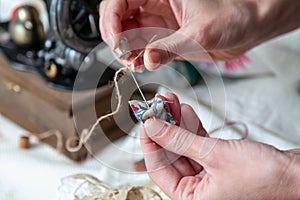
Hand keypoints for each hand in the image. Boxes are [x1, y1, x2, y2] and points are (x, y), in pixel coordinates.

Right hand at [99, 0, 299, 70]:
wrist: (248, 28)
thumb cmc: (234, 16)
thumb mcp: (201, 32)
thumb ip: (172, 47)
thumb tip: (147, 59)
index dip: (111, 19)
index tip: (116, 41)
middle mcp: (155, 4)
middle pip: (118, 17)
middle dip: (116, 37)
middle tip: (124, 55)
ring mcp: (157, 22)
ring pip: (127, 34)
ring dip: (126, 51)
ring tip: (134, 63)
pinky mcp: (163, 38)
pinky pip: (141, 48)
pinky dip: (137, 58)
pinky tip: (143, 65)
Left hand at [140, 93, 299, 198]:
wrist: (294, 173)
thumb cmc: (263, 176)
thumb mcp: (213, 154)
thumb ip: (179, 140)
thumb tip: (153, 127)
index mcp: (191, 199)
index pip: (158, 168)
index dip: (149, 142)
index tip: (145, 120)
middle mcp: (196, 190)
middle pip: (170, 154)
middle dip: (164, 127)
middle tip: (158, 106)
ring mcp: (206, 175)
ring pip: (183, 146)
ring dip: (177, 124)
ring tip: (170, 102)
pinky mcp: (217, 162)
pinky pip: (197, 144)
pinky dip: (192, 127)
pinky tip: (185, 112)